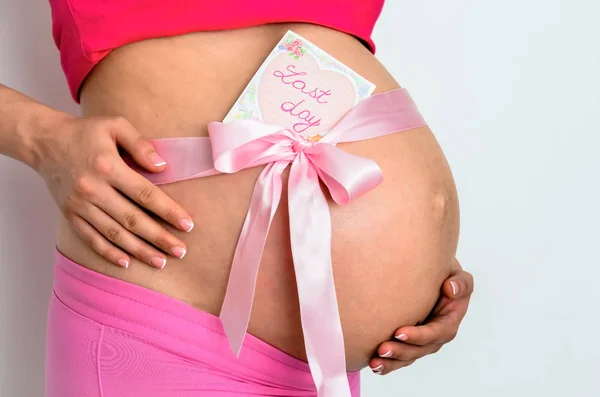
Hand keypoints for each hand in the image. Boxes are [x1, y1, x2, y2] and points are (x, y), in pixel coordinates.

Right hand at [34, 114, 194, 268]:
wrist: (44, 141)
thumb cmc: (86, 132)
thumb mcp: (115, 125)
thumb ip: (140, 144)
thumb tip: (163, 167)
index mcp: (107, 166)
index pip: (145, 194)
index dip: (168, 211)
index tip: (187, 225)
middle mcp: (93, 189)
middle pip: (132, 219)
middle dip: (159, 238)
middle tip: (181, 251)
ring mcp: (79, 205)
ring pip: (114, 233)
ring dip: (139, 250)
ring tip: (160, 261)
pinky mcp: (70, 215)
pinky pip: (91, 238)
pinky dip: (108, 253)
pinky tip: (126, 263)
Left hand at [369, 257, 473, 374]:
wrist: (426, 275)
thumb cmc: (442, 274)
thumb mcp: (456, 275)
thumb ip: (460, 283)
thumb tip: (451, 289)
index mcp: (449, 320)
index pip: (437, 332)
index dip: (419, 335)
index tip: (399, 332)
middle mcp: (435, 335)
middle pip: (420, 349)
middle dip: (401, 351)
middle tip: (382, 349)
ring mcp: (421, 341)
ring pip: (408, 357)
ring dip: (392, 362)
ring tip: (374, 362)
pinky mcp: (407, 342)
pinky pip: (398, 357)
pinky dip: (387, 363)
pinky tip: (373, 365)